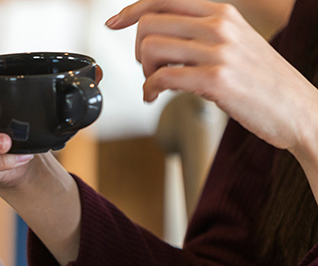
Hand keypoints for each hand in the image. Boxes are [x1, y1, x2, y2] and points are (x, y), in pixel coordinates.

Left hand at [106, 0, 317, 152]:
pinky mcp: (216, 80)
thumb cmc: (262, 82)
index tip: (113, 23)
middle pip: (149, 24)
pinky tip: (153, 98)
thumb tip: (162, 35)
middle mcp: (220, 26)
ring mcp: (219, 52)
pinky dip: (148, 91)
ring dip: (143, 72)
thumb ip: (202, 33)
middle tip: (149, 70)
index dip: (131, 10)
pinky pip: (161, 78)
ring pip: (150, 48)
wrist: (297, 109)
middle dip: (138, 51)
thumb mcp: (235, 43)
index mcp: (222, 13)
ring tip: (155, 84)